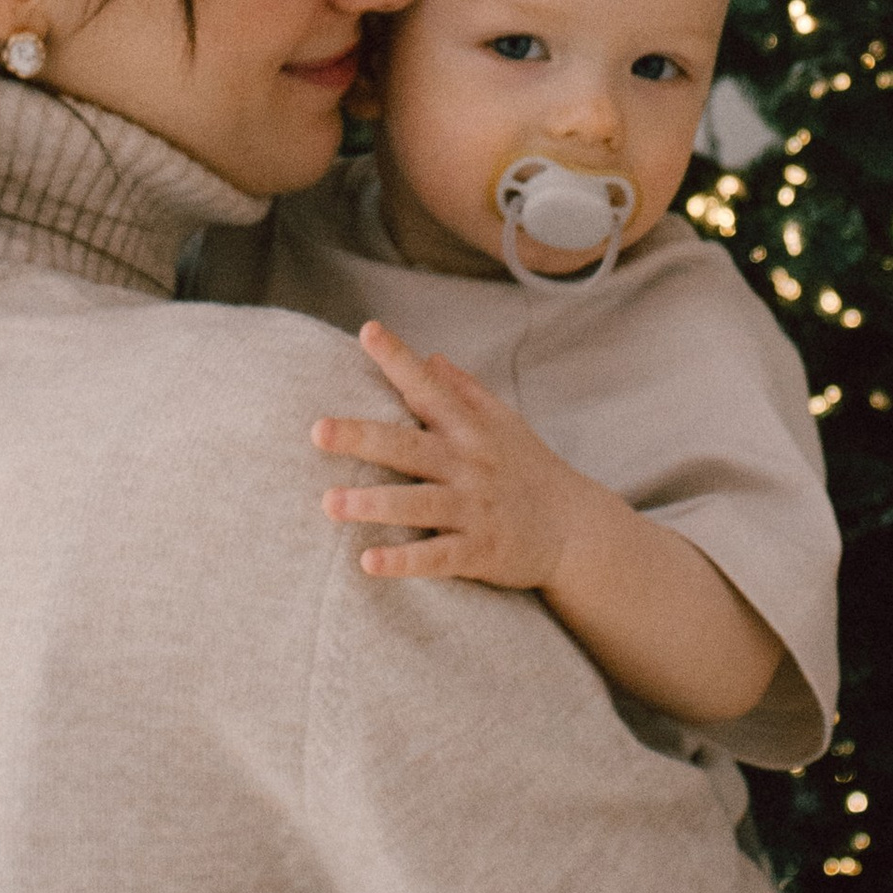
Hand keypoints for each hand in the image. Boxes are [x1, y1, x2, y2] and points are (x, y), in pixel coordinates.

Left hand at [311, 318, 610, 590]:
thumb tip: (429, 356)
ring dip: (373, 503)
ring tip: (329, 503)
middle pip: (408, 447)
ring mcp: (474, 509)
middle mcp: (469, 463)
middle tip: (317, 429)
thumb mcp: (504, 422)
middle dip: (362, 437)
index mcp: (470, 428)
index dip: (399, 358)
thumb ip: (465, 391)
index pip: (429, 387)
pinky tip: (367, 561)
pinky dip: (404, 560)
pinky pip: (436, 557)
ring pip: (417, 503)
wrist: (575, 529)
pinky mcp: (479, 552)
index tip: (368, 331)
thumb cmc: (528, 468)